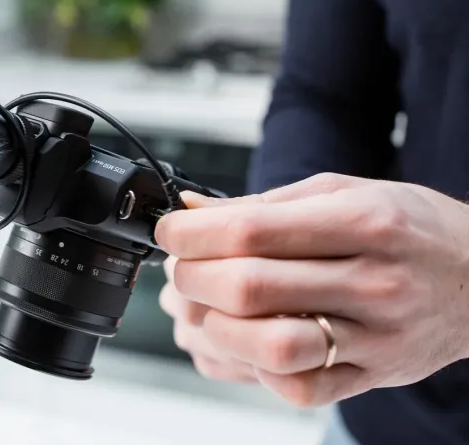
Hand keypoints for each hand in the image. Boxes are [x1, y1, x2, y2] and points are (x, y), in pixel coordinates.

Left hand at [154, 173, 468, 406]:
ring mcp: (375, 336)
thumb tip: (194, 212)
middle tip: (182, 267)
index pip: (250, 231)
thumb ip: (265, 205)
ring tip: (206, 306)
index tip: (170, 231)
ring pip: (269, 346)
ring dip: (215, 327)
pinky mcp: (372, 374)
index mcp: (362, 223)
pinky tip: (246, 340)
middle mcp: (372, 281)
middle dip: (192, 276)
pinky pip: (299, 387)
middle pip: (249, 288)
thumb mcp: (343, 192)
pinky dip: (254, 367)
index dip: (191, 233)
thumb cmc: (409, 226)